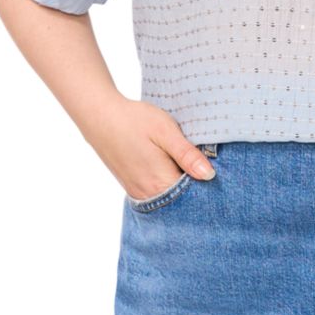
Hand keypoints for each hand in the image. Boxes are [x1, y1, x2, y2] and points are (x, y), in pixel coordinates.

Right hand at [85, 97, 216, 200]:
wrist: (101, 116)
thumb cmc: (134, 120)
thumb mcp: (166, 131)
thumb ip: (187, 155)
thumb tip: (210, 175)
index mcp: (159, 182)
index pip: (194, 194)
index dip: (207, 182)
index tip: (214, 167)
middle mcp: (148, 193)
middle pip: (182, 198)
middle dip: (195, 184)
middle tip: (202, 160)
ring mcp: (138, 192)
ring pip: (169, 195)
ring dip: (181, 182)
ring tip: (185, 160)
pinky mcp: (132, 186)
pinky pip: (156, 191)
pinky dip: (167, 182)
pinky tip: (170, 164)